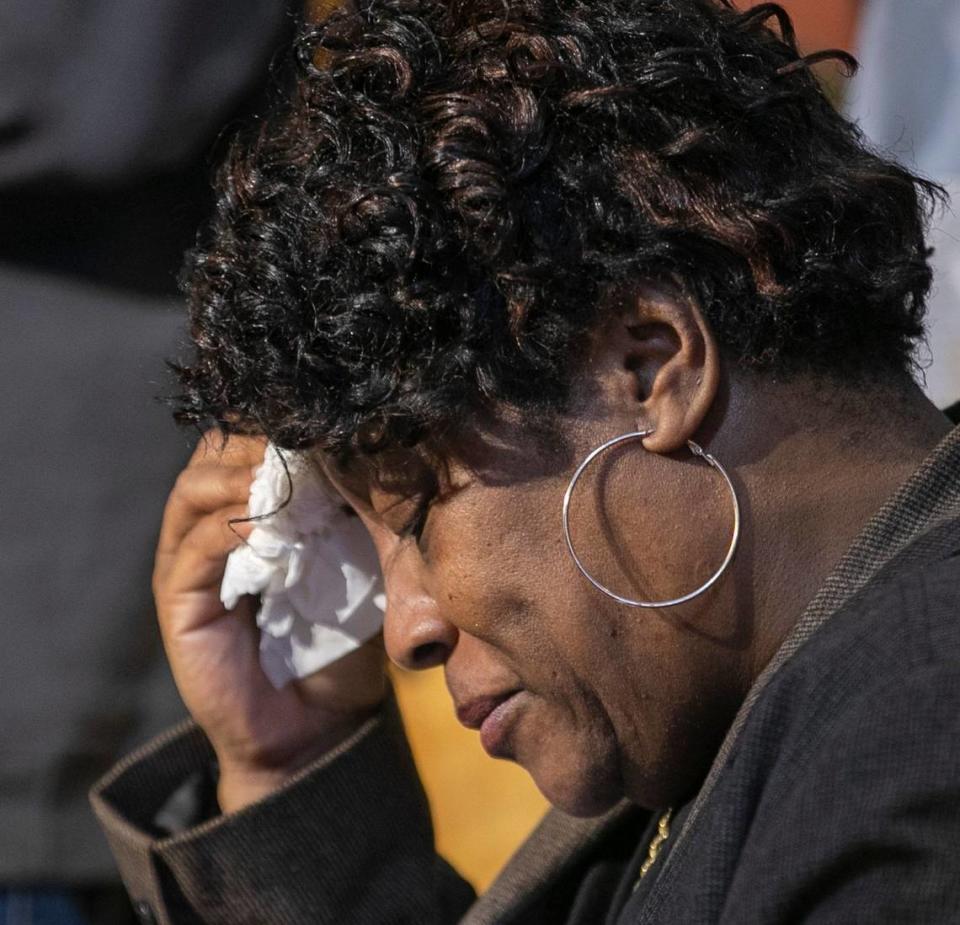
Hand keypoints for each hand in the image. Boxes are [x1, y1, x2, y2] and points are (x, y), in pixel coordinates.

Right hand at [152, 430, 386, 812]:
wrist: (317, 728)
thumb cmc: (341, 642)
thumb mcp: (356, 566)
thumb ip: (354, 517)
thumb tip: (374, 457)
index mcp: (250, 518)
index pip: (243, 446)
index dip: (274, 426)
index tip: (318, 415)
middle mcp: (211, 533)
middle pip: (211, 457)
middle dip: (253, 439)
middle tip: (296, 434)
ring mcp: (188, 567)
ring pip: (194, 492)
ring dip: (238, 475)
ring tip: (280, 470)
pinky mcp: (179, 604)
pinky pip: (194, 550)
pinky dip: (228, 527)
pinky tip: (265, 519)